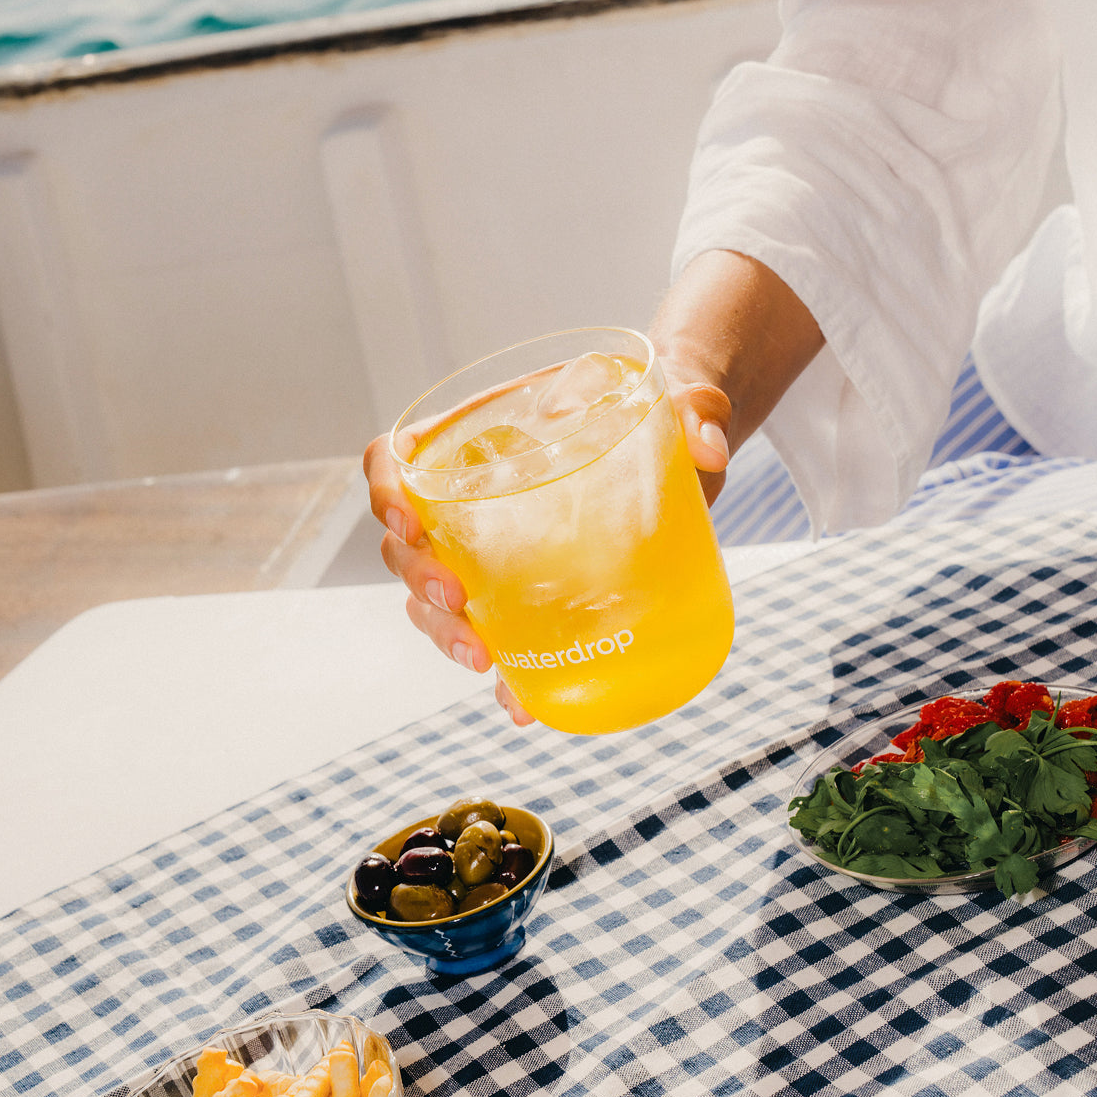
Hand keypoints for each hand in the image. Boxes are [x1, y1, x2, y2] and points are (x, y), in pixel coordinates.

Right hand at [364, 249, 820, 728]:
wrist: (689, 447)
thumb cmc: (662, 404)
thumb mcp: (677, 394)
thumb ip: (696, 408)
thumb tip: (710, 451)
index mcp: (482, 434)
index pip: (397, 458)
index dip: (387, 492)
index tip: (411, 524)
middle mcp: (473, 496)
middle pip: (404, 542)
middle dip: (416, 579)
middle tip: (456, 602)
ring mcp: (497, 550)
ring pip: (433, 597)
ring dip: (442, 632)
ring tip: (482, 659)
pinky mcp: (533, 591)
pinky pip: (496, 633)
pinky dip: (503, 672)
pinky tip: (522, 701)